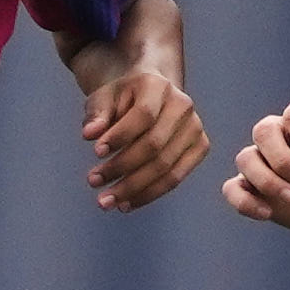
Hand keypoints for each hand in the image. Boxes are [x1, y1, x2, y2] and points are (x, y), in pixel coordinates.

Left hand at [81, 71, 209, 211]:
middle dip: (122, 167)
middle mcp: (183, 105)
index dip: (121, 136)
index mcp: (158, 86)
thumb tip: (90, 133)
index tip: (96, 152)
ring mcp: (195, 127)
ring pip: (166, 167)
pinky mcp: (200, 147)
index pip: (143, 114)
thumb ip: (97, 114)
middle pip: (155, 145)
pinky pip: (175, 178)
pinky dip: (150, 194)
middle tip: (93, 181)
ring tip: (106, 201)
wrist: (153, 97)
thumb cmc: (125, 98)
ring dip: (134, 188)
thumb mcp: (105, 98)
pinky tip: (127, 203)